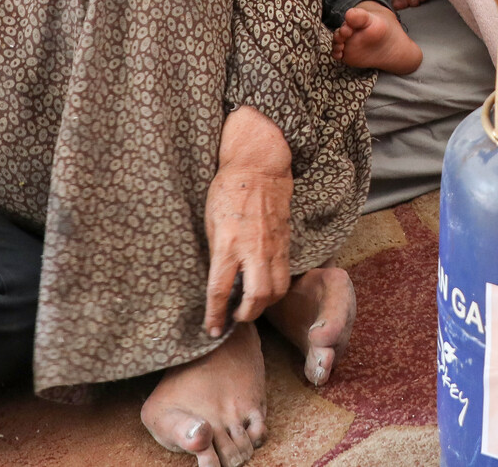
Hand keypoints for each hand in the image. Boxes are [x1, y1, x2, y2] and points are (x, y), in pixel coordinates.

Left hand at [203, 106, 293, 336]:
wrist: (260, 168)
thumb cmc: (228, 191)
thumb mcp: (211, 222)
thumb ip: (216, 253)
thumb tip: (219, 282)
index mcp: (228, 244)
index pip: (220, 291)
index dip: (215, 315)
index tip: (211, 330)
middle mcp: (253, 250)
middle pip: (257, 298)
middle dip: (246, 315)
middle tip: (235, 317)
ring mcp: (273, 247)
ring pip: (277, 290)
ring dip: (264, 304)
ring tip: (250, 304)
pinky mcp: (286, 243)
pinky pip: (284, 274)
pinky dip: (275, 287)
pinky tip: (263, 285)